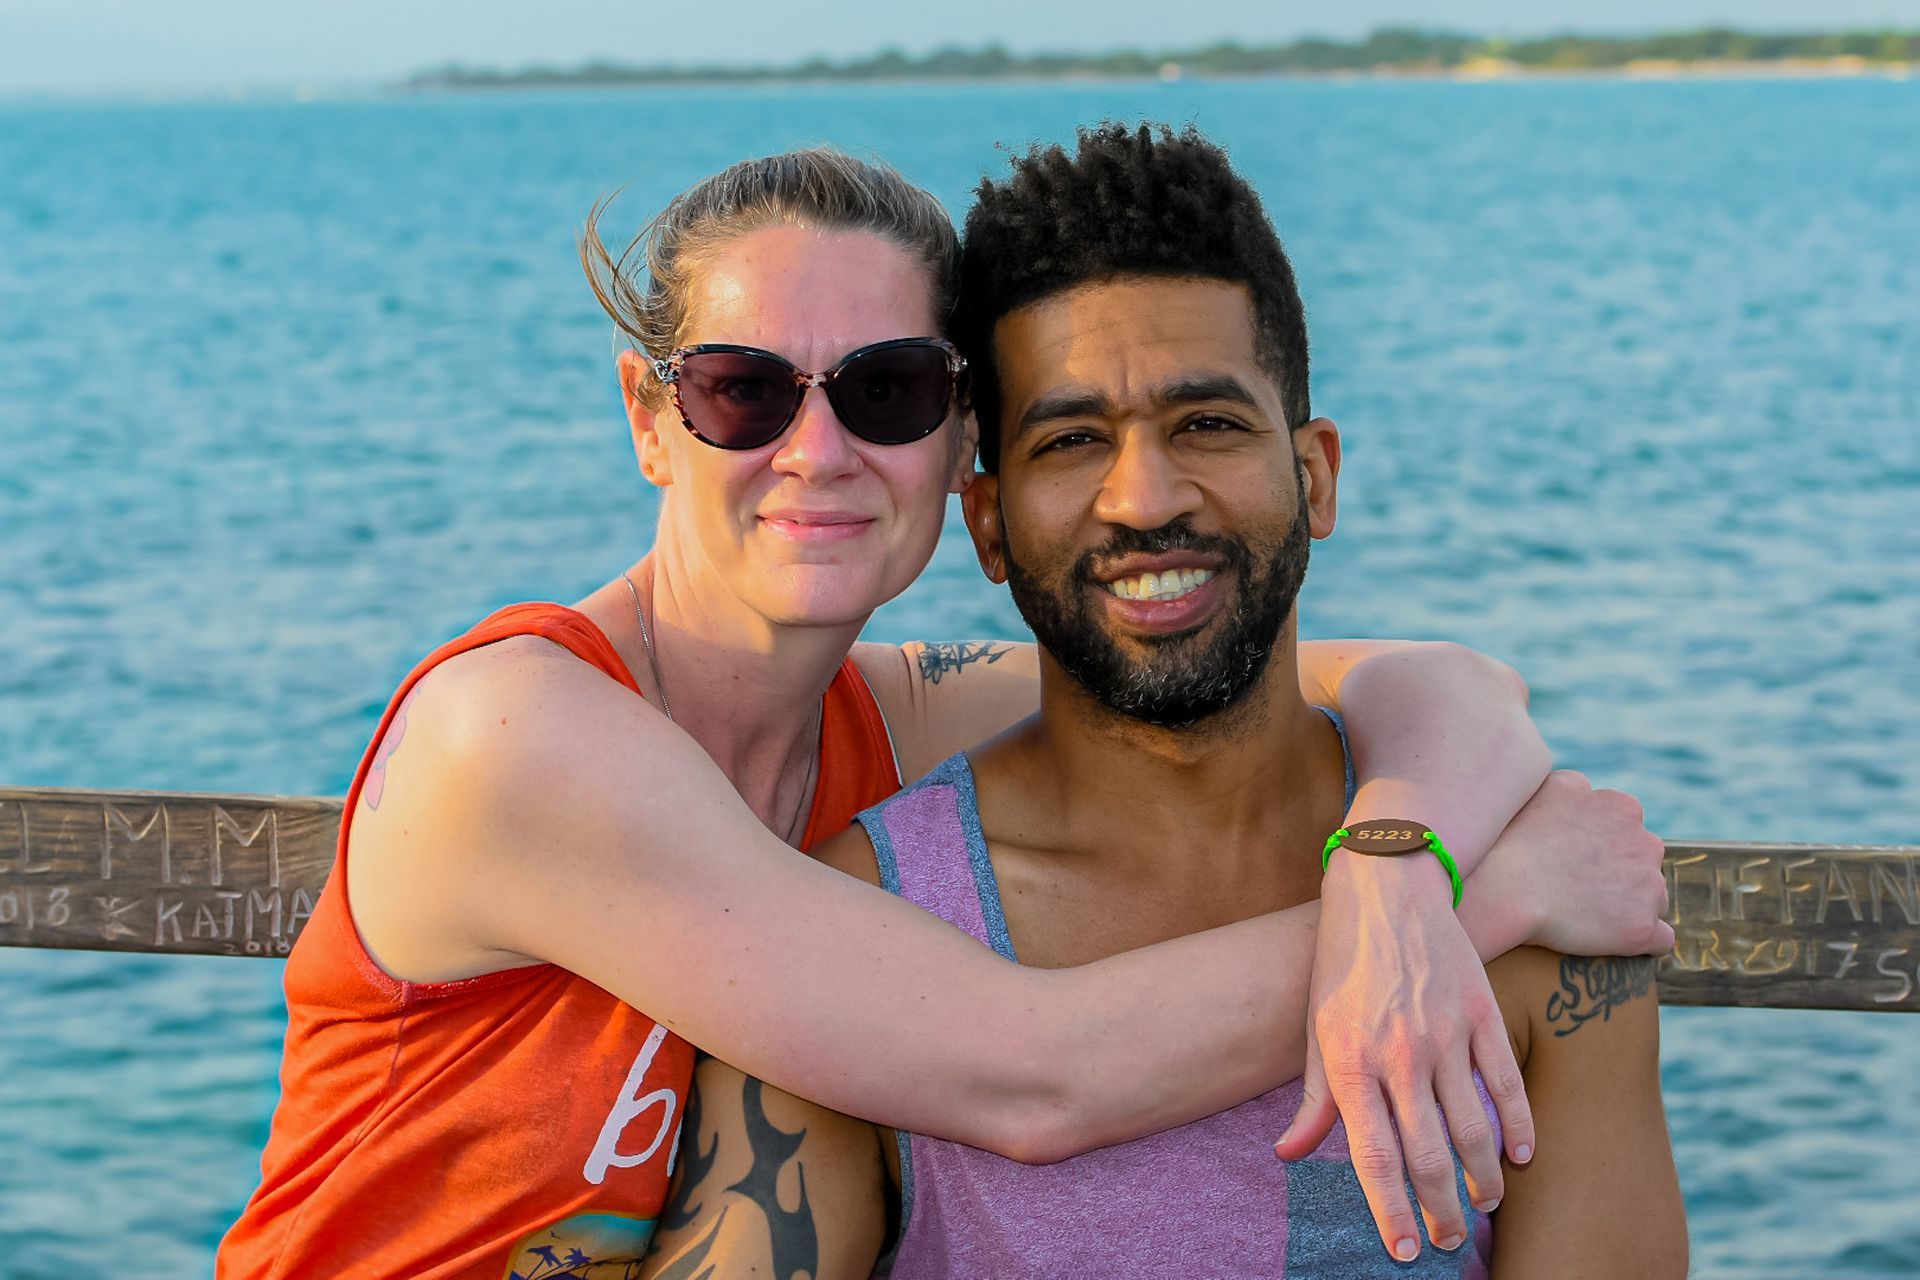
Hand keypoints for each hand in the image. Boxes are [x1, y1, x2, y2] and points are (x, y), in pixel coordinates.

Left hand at [1276, 854, 1530, 1262]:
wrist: (1385, 888)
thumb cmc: (1341, 964)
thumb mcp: (1316, 1027)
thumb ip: (1315, 1100)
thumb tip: (1288, 1156)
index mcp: (1351, 1060)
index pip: (1374, 1158)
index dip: (1390, 1211)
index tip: (1405, 1251)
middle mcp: (1399, 1053)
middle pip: (1429, 1155)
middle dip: (1441, 1211)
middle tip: (1449, 1242)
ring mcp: (1446, 1032)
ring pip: (1474, 1128)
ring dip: (1483, 1179)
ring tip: (1483, 1205)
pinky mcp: (1483, 1012)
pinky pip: (1508, 1082)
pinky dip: (1520, 1126)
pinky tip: (1521, 1157)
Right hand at [1478, 770, 1673, 956]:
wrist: (1505, 888)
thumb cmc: (1516, 838)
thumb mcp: (1548, 788)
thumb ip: (1578, 786)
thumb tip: (1587, 791)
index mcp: (1624, 809)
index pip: (1630, 830)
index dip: (1606, 848)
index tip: (1581, 862)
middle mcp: (1646, 845)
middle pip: (1646, 863)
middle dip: (1623, 875)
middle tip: (1582, 889)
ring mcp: (1649, 888)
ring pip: (1654, 899)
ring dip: (1630, 906)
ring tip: (1590, 916)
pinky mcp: (1642, 929)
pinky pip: (1661, 938)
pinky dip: (1642, 940)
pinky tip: (1615, 940)